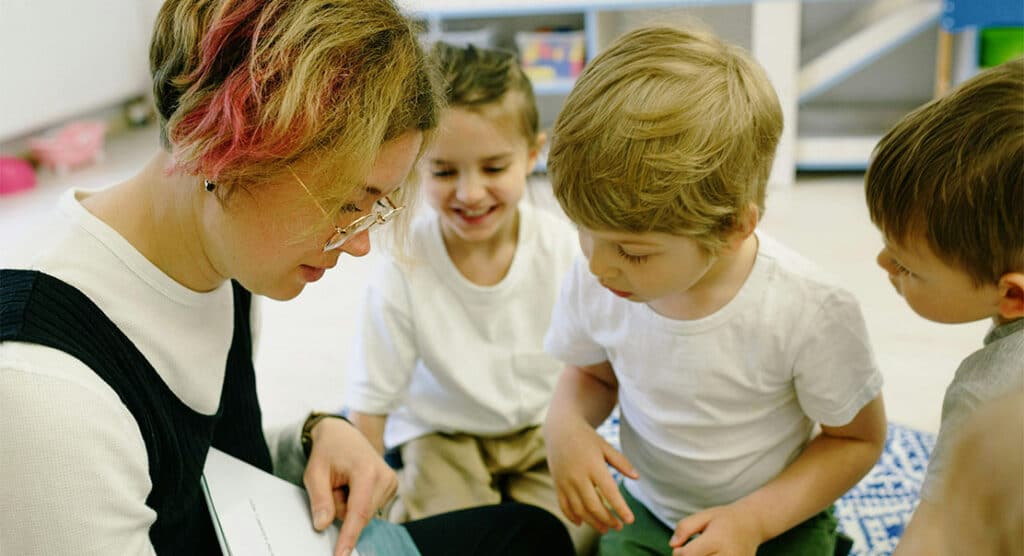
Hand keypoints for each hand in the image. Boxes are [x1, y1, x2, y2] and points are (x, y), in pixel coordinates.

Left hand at [302, 417, 397, 555]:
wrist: (343, 434)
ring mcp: (391, 482)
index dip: (349, 536)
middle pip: (360, 516)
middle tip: (333, 485)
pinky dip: (356, 503)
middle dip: (341, 508)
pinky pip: (369, 509)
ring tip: (343, 483)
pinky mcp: (392, 487)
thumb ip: (319, 500)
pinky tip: (352, 485)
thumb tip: (323, 525)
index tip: (342, 555)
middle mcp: (385, 477)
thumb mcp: (314, 473)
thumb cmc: (328, 451)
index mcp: (367, 471)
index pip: (358, 512)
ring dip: (348, 505)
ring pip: (364, 514)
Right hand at [544, 414, 638, 533]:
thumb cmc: (587, 438)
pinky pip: (564, 506)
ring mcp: (565, 482)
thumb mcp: (605, 446)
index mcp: (594, 465)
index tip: (630, 520)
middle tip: (619, 527)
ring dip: (593, 522)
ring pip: (579, 510)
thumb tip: (637, 477)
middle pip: (594, 505)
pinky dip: (572, 517)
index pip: (609, 492)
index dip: (620, 508)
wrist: (560, 430)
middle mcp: (578, 476)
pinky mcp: (557, 484)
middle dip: (608, 520)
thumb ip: (621, 462)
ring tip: (605, 529)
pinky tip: (582, 523)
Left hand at [669, 503, 764, 555]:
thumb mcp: (704, 516)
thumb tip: (673, 545)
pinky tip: (710, 555)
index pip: (688, 555)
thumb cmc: (725, 519)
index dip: (678, 554)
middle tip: (690, 552)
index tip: (679, 547)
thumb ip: (685, 527)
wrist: (752, 524)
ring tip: (701, 553)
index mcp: (716, 540)